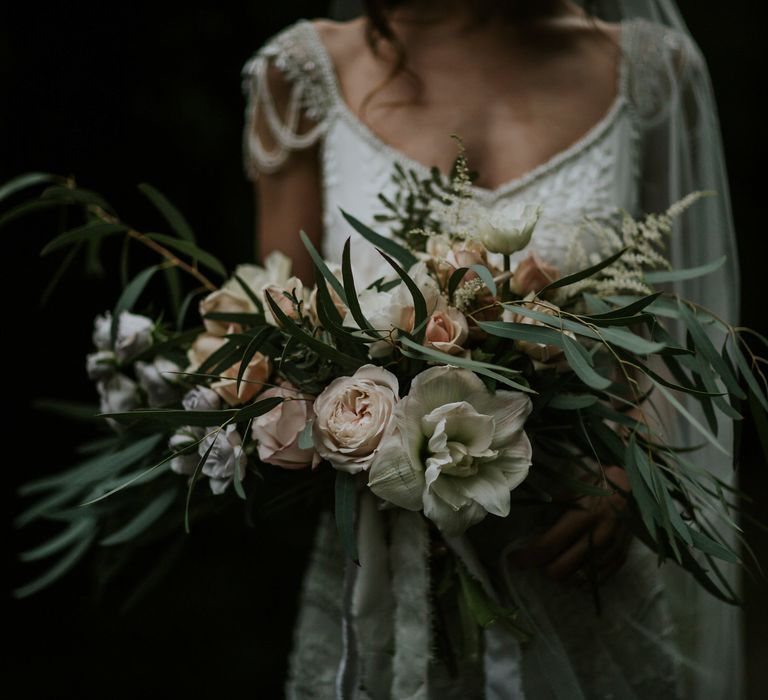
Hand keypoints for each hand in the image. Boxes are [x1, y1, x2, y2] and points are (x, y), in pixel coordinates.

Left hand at [507, 465, 632, 583]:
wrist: (633, 486)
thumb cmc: (596, 484)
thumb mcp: (570, 490)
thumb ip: (552, 511)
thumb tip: (534, 529)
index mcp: (582, 516)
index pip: (548, 545)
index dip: (527, 556)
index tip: (514, 558)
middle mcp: (597, 537)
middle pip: (560, 570)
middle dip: (542, 567)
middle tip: (536, 558)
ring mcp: (611, 551)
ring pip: (576, 579)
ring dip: (561, 574)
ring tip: (554, 561)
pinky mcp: (621, 558)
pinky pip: (595, 581)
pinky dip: (579, 579)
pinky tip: (572, 569)